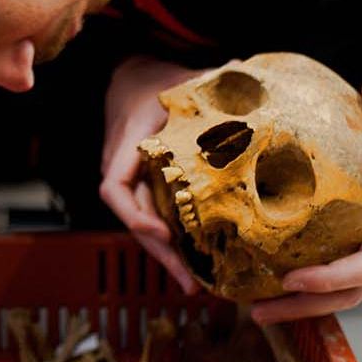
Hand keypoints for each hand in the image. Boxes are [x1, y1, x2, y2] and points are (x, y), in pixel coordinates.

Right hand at [98, 55, 206, 295]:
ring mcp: (132, 180)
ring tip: (194, 286)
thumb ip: (214, 79)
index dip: (135, 215)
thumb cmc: (158, 78)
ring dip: (166, 256)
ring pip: (143, 225)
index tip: (163, 233)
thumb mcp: (184, 78)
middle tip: (189, 283)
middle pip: (132, 219)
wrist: (131, 75)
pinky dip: (171, 241)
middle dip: (158, 253)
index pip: (115, 188)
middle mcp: (123, 167)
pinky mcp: (144, 186)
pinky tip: (195, 262)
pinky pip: (153, 218)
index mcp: (128, 143)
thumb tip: (246, 74)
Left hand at [249, 79, 361, 323]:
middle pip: (352, 292)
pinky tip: (282, 287)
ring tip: (260, 309)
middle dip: (306, 305)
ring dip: (306, 305)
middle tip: (258, 310)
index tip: (292, 277)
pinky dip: (318, 290)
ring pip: (350, 293)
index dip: (330, 276)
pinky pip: (350, 280)